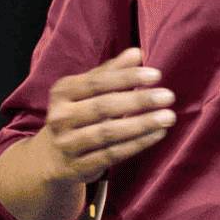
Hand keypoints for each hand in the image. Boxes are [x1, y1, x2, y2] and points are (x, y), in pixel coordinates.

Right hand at [34, 47, 174, 184]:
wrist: (50, 157)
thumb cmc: (78, 113)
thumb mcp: (88, 90)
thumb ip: (111, 71)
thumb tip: (137, 53)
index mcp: (62, 93)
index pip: (96, 82)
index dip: (126, 77)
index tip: (156, 74)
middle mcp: (60, 118)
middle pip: (102, 107)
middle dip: (138, 101)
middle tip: (168, 96)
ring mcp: (67, 144)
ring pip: (107, 133)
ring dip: (141, 125)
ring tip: (168, 116)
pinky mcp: (78, 167)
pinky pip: (111, 155)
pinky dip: (136, 144)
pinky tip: (157, 134)